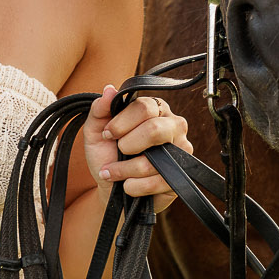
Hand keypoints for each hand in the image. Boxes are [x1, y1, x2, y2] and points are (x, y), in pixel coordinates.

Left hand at [82, 86, 191, 205]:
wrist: (112, 189)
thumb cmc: (107, 155)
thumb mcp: (96, 132)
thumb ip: (100, 110)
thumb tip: (109, 89)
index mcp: (155, 108)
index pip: (144, 107)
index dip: (121, 123)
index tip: (108, 134)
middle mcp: (174, 125)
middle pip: (154, 129)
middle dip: (127, 145)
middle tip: (118, 151)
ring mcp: (182, 151)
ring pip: (153, 160)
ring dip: (125, 170)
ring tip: (114, 173)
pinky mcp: (181, 176)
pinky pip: (157, 182)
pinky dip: (135, 186)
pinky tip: (128, 185)